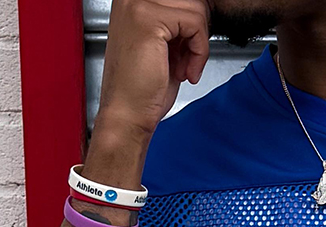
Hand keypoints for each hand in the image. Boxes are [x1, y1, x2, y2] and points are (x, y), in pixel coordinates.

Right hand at [96, 0, 212, 139]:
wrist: (126, 115)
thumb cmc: (140, 91)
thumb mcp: (163, 48)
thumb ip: (176, 27)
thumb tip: (198, 15)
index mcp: (132, 4)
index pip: (179, 2)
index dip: (191, 27)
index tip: (187, 52)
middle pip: (189, 1)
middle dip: (197, 34)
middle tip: (187, 62)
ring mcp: (137, 5)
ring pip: (195, 9)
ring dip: (199, 45)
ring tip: (184, 68)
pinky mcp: (149, 19)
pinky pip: (195, 24)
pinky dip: (199, 52)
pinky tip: (186, 72)